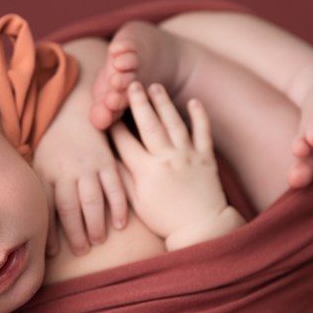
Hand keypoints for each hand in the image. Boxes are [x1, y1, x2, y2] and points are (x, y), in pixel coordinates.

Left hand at [33, 111, 128, 255]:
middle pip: (71, 207)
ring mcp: (89, 166)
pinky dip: (119, 207)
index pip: (48, 207)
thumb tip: (37, 225)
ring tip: (98, 241)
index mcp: (47, 173)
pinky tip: (120, 225)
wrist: (76, 113)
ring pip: (93, 200)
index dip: (51, 231)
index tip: (54, 253)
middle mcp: (67, 171)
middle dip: (76, 233)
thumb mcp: (40, 165)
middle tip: (82, 251)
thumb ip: (42, 192)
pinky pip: (115, 188)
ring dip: (96, 224)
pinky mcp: (108, 162)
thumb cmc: (55, 147)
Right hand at [110, 82, 242, 249]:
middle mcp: (167, 159)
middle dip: (138, 102)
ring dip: (164, 103)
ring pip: (174, 123)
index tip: (106, 109)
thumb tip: (111, 159)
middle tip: (131, 84)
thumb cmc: (165, 220)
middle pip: (149, 125)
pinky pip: (203, 133)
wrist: (201, 228)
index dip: (114, 124)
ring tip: (155, 86)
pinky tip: (194, 101)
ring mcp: (188, 157)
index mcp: (146, 171)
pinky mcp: (206, 158)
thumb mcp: (138, 203)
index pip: (124, 142)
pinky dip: (200, 116)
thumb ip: (124, 179)